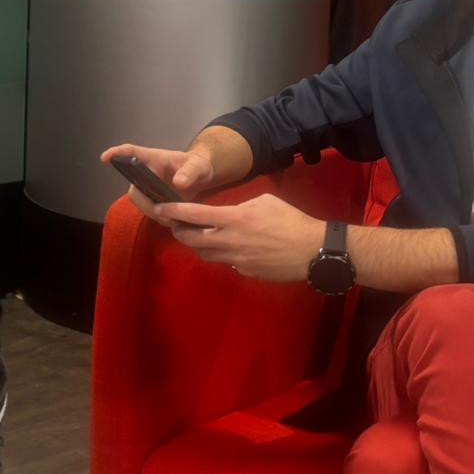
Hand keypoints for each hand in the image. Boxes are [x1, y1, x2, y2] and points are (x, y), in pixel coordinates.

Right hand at [99, 142, 215, 224]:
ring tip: (173, 217)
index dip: (116, 154)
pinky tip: (176, 220)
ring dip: (154, 213)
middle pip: (134, 189)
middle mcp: (146, 174)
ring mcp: (149, 189)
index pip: (130, 153)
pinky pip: (151, 212)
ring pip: (141, 204)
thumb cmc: (197, 166)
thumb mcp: (198, 166)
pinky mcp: (155, 202)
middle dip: (144, 203)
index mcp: (153, 159)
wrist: (201, 178)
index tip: (105, 158)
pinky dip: (162, 218)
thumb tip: (178, 183)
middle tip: (161, 211)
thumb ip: (191, 172)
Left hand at [158, 194, 326, 283]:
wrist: (312, 250)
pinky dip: (221, 255)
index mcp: (234, 219)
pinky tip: (229, 248)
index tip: (161, 208)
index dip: (174, 211)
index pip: (194, 215)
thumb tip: (228, 214)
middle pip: (191, 240)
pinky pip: (225, 263)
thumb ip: (240, 206)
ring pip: (205, 254)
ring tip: (199, 236)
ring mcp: (236, 260)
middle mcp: (230, 241)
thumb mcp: (265, 201)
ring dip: (198, 245)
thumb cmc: (291, 220)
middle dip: (179, 232)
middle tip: (177, 225)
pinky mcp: (245, 272)